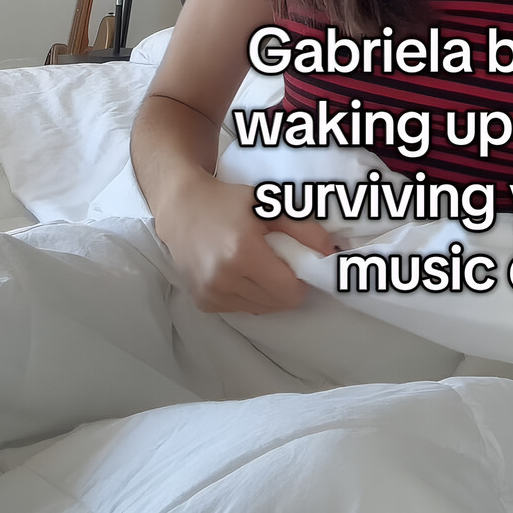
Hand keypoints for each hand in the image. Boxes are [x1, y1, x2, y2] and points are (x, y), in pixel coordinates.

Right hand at [154, 171, 336, 314]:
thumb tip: (330, 253)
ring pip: (260, 309)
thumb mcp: (270, 204)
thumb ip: (304, 228)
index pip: (289, 291)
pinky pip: (240, 309)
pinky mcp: (202, 302)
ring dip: (266, 292)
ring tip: (256, 264)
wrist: (182, 208)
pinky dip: (247, 295)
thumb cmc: (229, 202)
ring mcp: (210, 293)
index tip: (296, 262)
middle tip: (276, 260)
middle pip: (277, 303)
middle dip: (285, 285)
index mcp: (243, 253)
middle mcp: (223, 279)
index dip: (300, 279)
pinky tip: (239, 272)